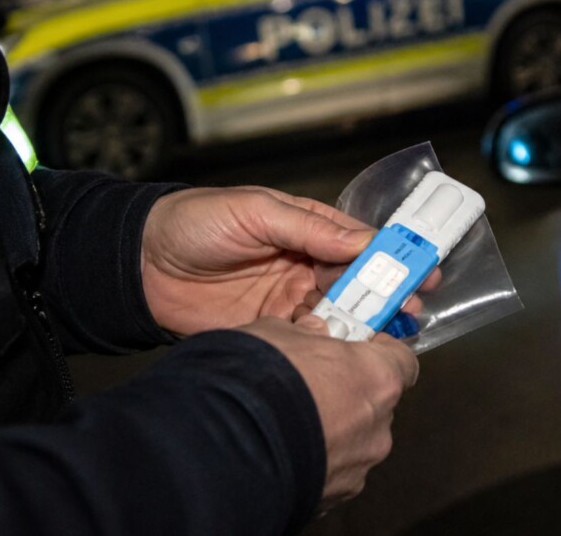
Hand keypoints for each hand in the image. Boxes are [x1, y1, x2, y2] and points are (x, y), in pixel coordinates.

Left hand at [141, 187, 425, 335]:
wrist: (139, 265)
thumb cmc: (194, 222)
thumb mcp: (256, 211)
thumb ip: (310, 227)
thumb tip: (363, 240)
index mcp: (306, 229)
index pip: (360, 242)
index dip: (392, 254)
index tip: (421, 267)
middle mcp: (304, 266)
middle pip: (358, 282)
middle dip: (388, 294)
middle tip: (411, 307)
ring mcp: (289, 301)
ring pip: (340, 314)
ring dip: (365, 323)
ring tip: (389, 332)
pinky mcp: (271, 333)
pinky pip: (310, 341)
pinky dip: (330, 347)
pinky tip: (348, 350)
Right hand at [241, 315, 418, 510]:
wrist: (230, 443)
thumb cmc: (263, 378)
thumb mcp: (280, 333)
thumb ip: (306, 334)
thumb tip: (311, 332)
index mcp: (378, 378)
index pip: (403, 362)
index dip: (381, 354)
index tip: (360, 349)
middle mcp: (378, 426)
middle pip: (376, 404)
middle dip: (349, 394)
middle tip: (313, 385)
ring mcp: (359, 466)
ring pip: (355, 442)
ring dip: (332, 431)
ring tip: (290, 424)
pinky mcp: (335, 496)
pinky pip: (333, 472)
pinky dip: (315, 461)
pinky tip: (283, 451)